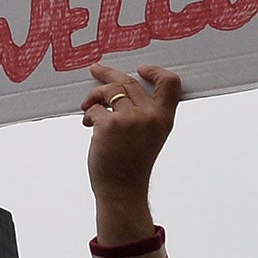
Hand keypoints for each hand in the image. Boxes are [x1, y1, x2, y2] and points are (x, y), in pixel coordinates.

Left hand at [80, 63, 180, 245]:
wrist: (122, 189)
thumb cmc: (132, 163)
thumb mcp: (149, 136)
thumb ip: (144, 113)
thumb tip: (120, 87)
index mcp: (164, 118)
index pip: (170, 84)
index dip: (156, 71)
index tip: (140, 68)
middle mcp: (150, 116)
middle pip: (129, 82)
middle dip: (108, 75)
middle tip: (95, 70)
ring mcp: (129, 119)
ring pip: (108, 91)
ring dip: (94, 96)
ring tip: (87, 106)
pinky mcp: (108, 125)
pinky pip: (94, 108)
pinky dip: (88, 114)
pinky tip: (88, 125)